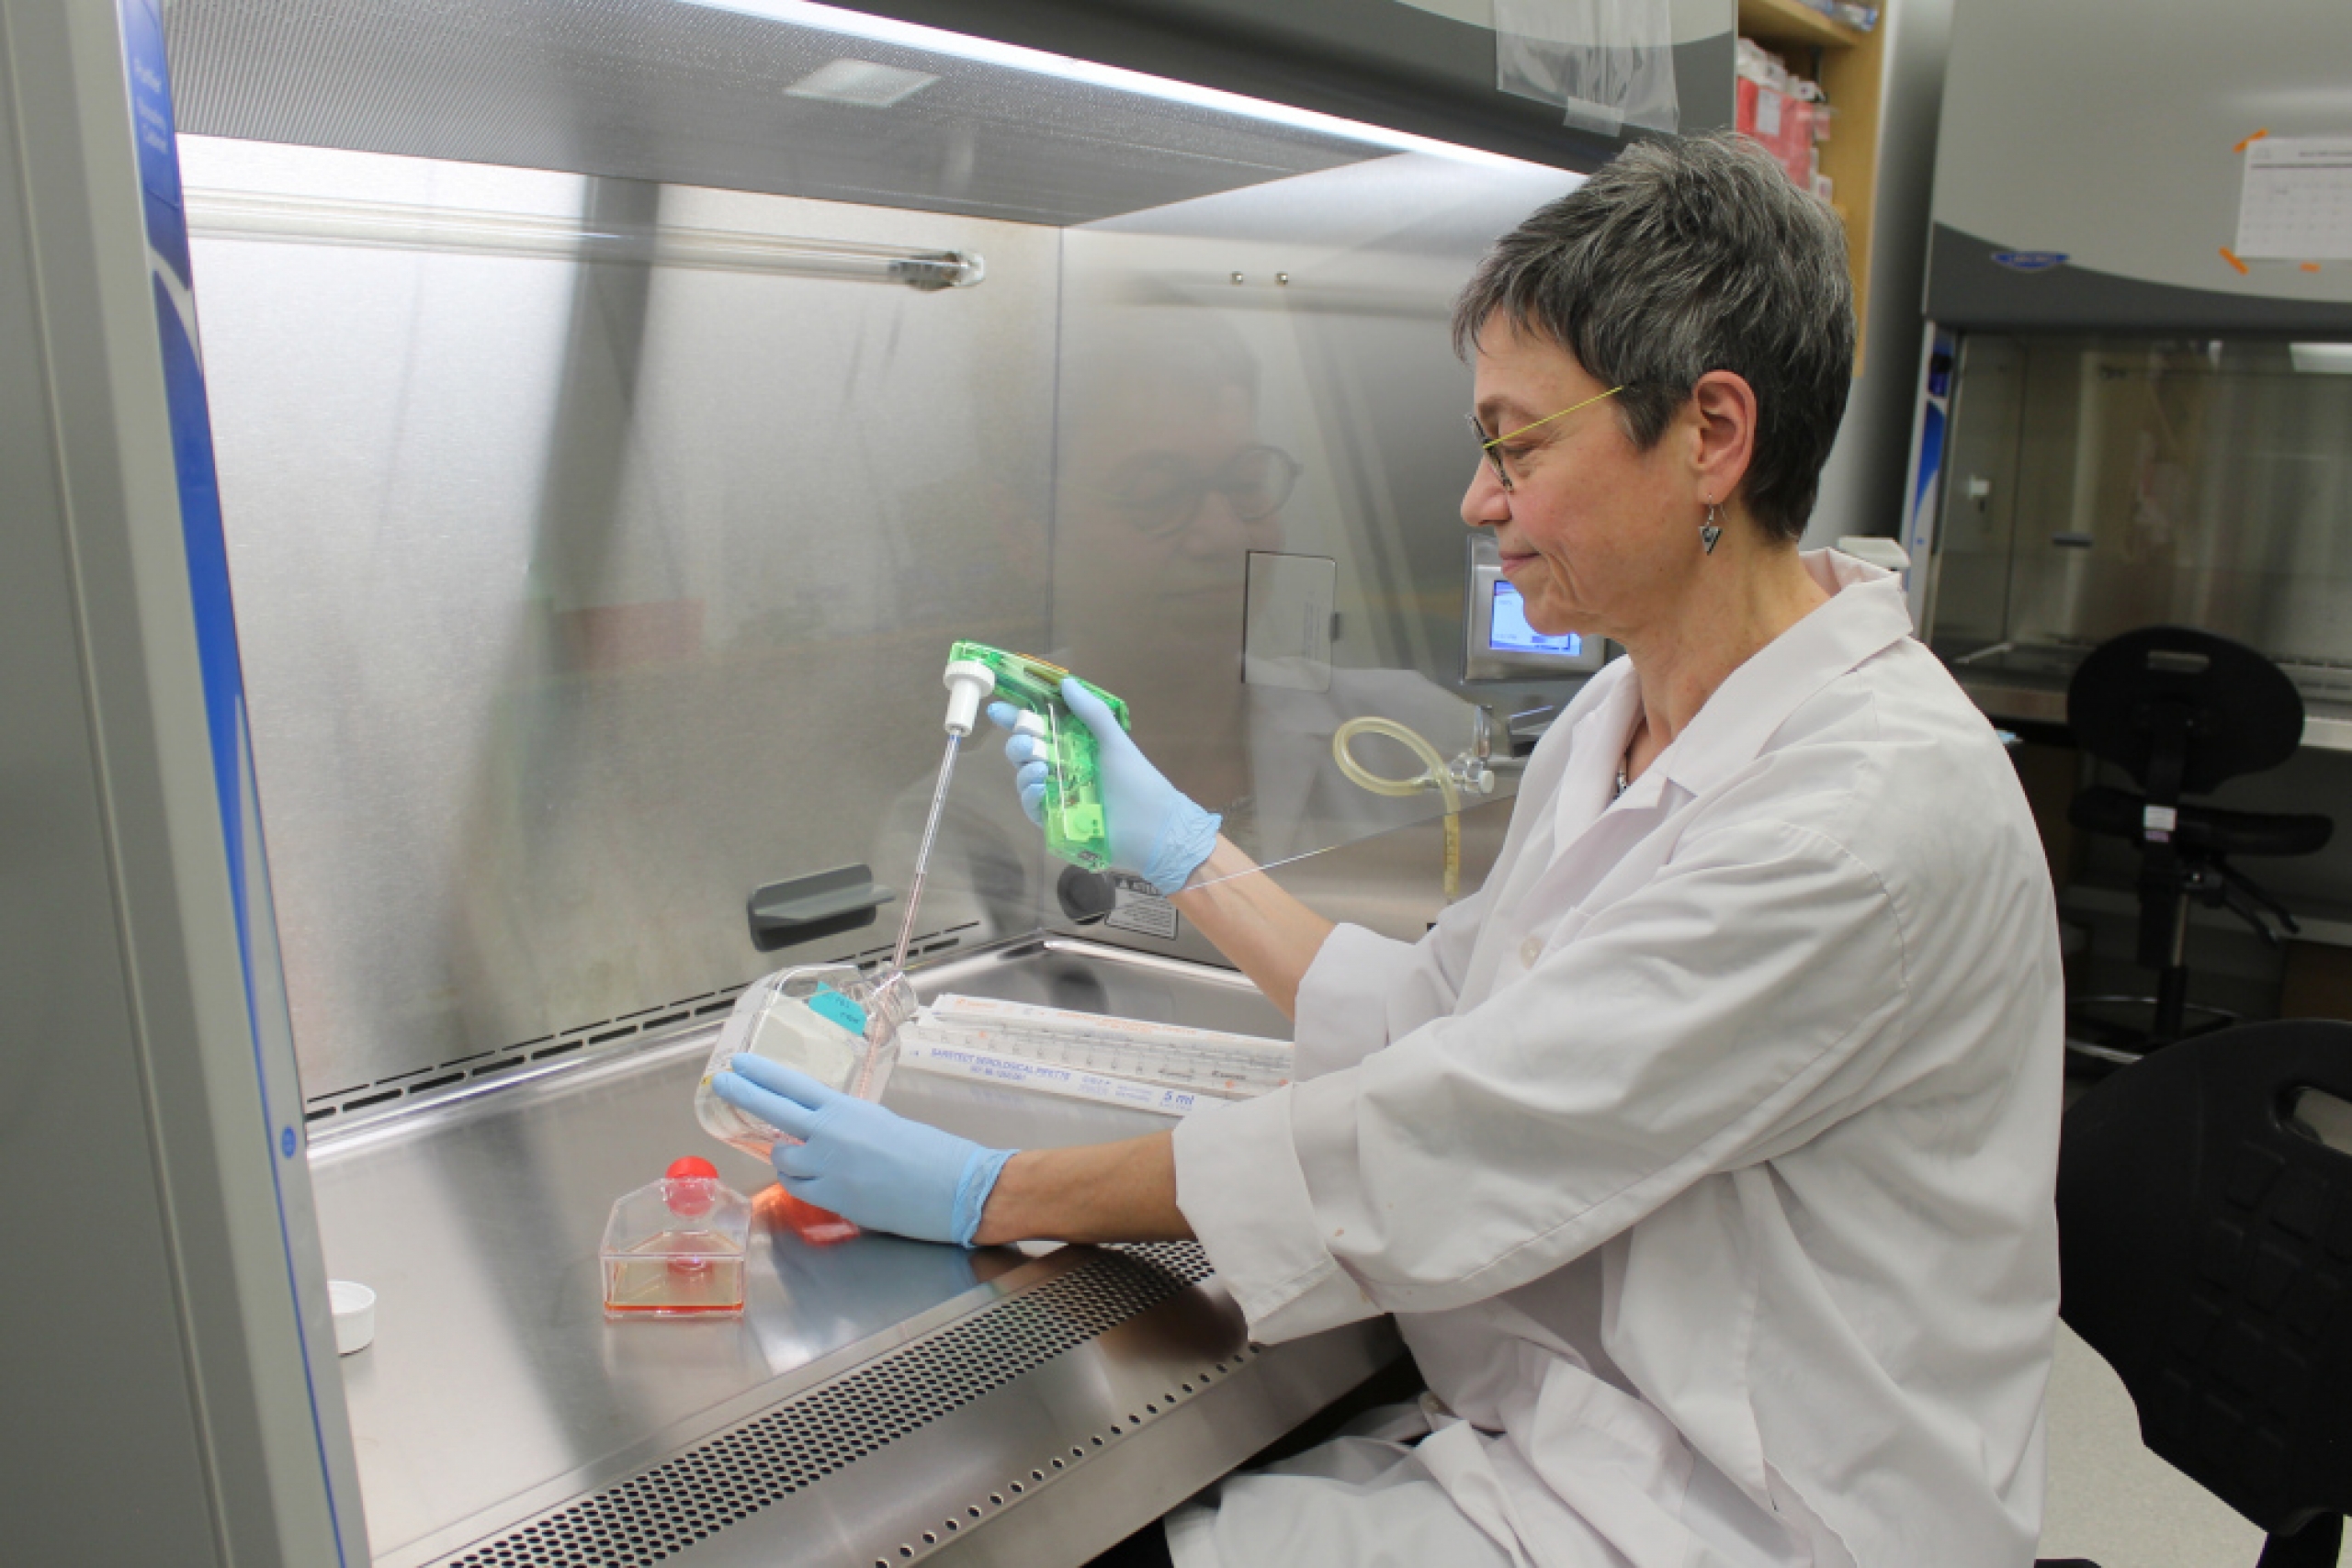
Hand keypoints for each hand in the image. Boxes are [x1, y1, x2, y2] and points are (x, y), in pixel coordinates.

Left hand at [710, 1055, 1013, 1246]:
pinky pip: (800, 1189)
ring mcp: (828, 1170)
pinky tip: (822, 1182)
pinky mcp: (833, 1201)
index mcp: (847, 1110)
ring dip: (789, 1158)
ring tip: (813, 1160)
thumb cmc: (931, 1154)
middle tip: (722, 1083)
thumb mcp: (884, 1124)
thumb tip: (823, 1131)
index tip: (738, 1063)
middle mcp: (831, 1135)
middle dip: (743, 1095)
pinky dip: (804, 1184)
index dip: (761, 1074)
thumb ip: (847, 1124)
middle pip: (772, 1111)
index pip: (791, 1086)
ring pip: (783, 1160)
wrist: (956, 1188)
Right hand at [988, 678, 1220, 895]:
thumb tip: (1066, 683)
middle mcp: (1062, 769)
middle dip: (1019, 742)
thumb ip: (1091, 712)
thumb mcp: (1115, 741)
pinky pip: (1032, 807)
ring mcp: (1057, 795)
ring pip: (1024, 778)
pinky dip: (1029, 795)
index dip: (1017, 718)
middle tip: (1027, 739)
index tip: (998, 710)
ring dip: (1024, 768)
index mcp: (1075, 747)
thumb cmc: (1136, 780)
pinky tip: (1039, 787)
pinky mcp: (1055, 821)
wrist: (1151, 825)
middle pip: (1026, 752)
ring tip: (1039, 767)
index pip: (1040, 729)